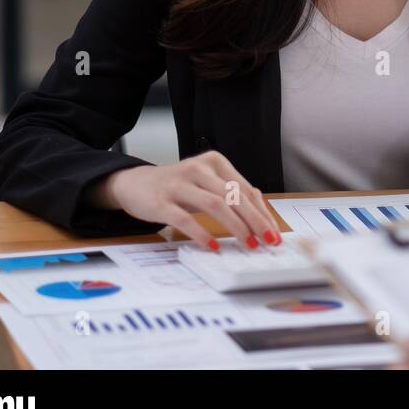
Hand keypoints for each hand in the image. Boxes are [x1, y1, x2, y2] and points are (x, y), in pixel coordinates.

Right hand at [94, 151, 280, 250]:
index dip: (262, 212)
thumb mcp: (206, 184)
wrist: (133, 183)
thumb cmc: (177, 186)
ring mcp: (179, 184)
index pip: (245, 189)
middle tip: (268, 240)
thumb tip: (261, 214)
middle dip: (255, 220)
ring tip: (248, 244)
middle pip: (234, 196)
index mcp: (214, 162)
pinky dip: (202, 233)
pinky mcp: (161, 201)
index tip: (274, 232)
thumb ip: (230, 194)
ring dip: (236, 227)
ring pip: (215, 204)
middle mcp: (198, 169)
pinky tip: (214, 246)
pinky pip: (185, 218)